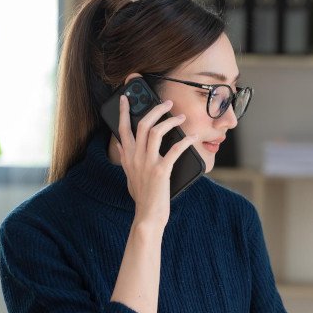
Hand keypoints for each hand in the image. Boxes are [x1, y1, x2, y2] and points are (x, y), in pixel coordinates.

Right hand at [116, 95, 197, 227]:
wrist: (148, 215)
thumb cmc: (142, 196)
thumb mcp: (128, 176)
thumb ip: (124, 158)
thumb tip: (119, 145)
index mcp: (128, 157)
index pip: (122, 129)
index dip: (123, 111)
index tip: (125, 97)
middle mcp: (135, 157)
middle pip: (142, 124)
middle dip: (155, 110)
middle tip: (167, 103)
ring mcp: (148, 163)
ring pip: (155, 132)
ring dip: (170, 121)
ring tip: (181, 117)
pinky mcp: (161, 171)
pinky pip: (175, 150)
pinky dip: (185, 141)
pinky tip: (193, 137)